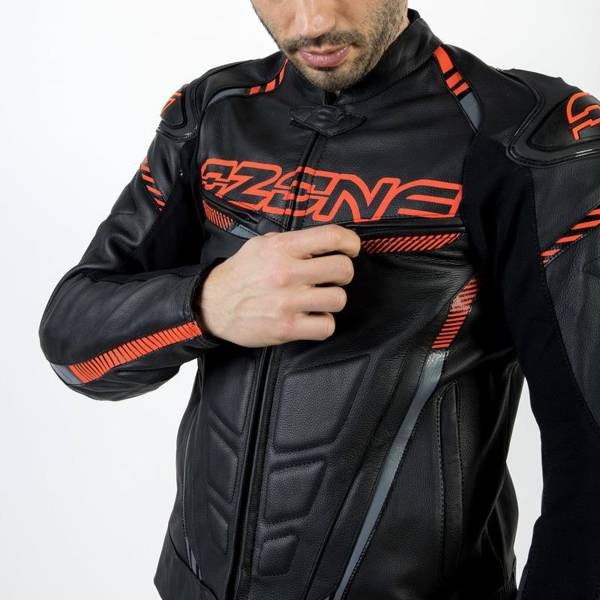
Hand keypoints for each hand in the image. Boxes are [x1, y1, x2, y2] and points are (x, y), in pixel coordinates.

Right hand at [195, 224, 361, 346]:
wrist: (212, 305)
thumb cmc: (240, 274)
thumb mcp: (260, 245)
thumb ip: (291, 241)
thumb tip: (324, 241)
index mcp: (281, 248)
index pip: (331, 236)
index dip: (350, 242)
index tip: (351, 249)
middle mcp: (286, 272)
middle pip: (343, 269)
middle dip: (343, 273)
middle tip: (332, 277)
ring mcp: (287, 302)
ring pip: (339, 299)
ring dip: (332, 299)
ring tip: (318, 299)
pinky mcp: (287, 328)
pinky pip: (327, 326)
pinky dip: (323, 323)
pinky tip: (311, 317)